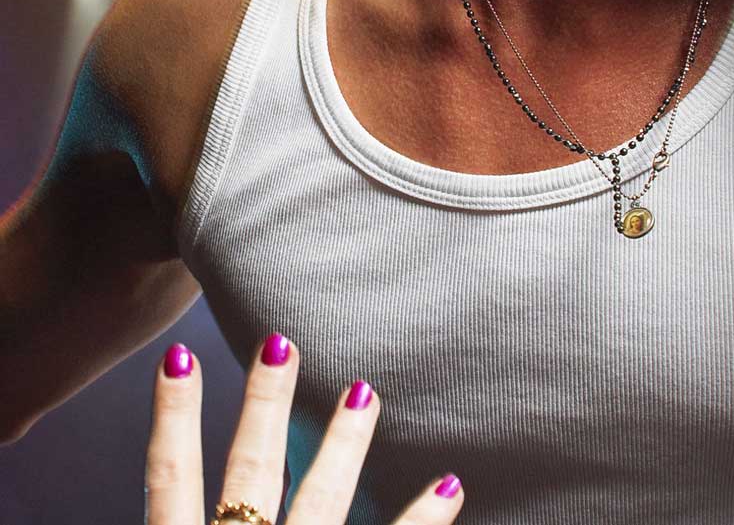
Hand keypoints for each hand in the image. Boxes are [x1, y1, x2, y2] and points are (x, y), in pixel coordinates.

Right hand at [146, 335, 463, 524]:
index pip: (169, 480)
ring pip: (320, 503)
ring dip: (343, 445)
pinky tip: (449, 484)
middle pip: (249, 471)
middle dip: (265, 405)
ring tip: (365, 391)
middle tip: (280, 340)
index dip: (172, 417)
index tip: (180, 354)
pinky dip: (421, 518)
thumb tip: (200, 505)